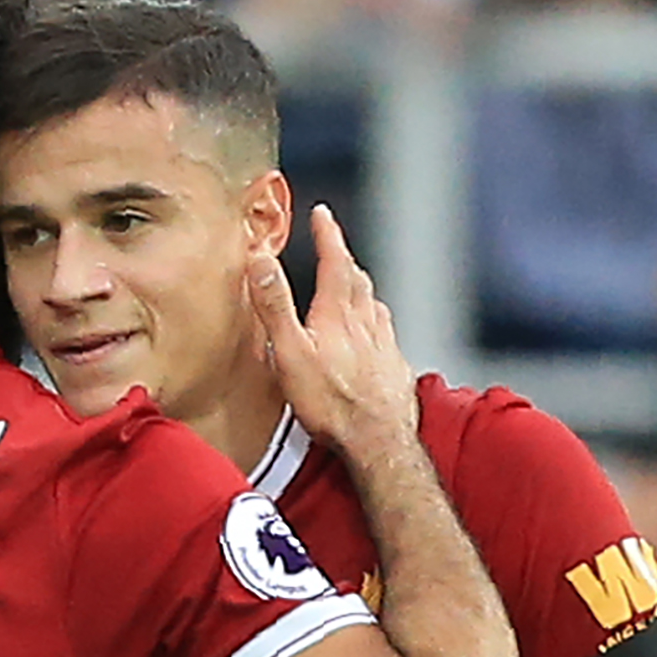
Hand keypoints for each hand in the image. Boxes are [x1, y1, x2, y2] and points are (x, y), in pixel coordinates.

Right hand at [251, 205, 418, 468]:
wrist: (378, 442)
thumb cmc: (331, 404)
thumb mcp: (290, 353)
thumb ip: (275, 305)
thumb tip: (260, 260)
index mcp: (339, 315)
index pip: (335, 262)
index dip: (328, 235)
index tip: (323, 215)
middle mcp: (366, 324)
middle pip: (358, 281)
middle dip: (344, 260)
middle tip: (335, 249)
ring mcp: (385, 346)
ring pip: (375, 306)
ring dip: (362, 290)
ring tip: (353, 286)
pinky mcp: (395, 370)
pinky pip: (387, 335)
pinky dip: (377, 323)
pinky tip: (375, 334)